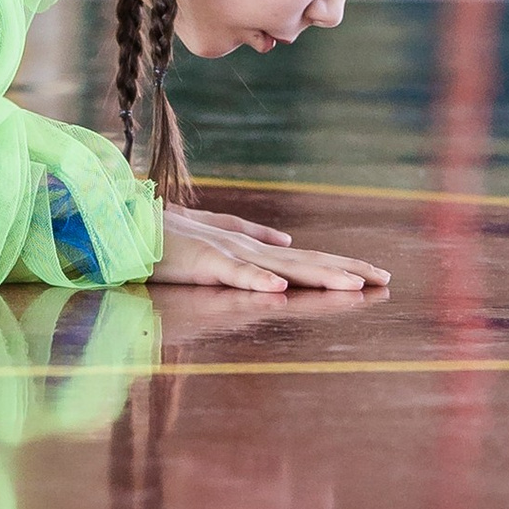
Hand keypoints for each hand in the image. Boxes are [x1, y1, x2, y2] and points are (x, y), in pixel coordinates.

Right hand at [153, 204, 391, 292]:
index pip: (304, 258)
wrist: (123, 220)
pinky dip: (257, 280)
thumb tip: (286, 239)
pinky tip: (279, 288)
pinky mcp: (202, 262)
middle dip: (346, 271)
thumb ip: (247, 232)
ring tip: (351, 284)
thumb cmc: (163, 231)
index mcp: (250, 246)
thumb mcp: (210, 231)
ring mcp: (226, 254)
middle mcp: (247, 248)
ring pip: (280, 268)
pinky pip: (234, 274)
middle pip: (304, 262)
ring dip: (316, 275)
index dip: (339, 263)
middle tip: (385, 278)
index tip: (373, 273)